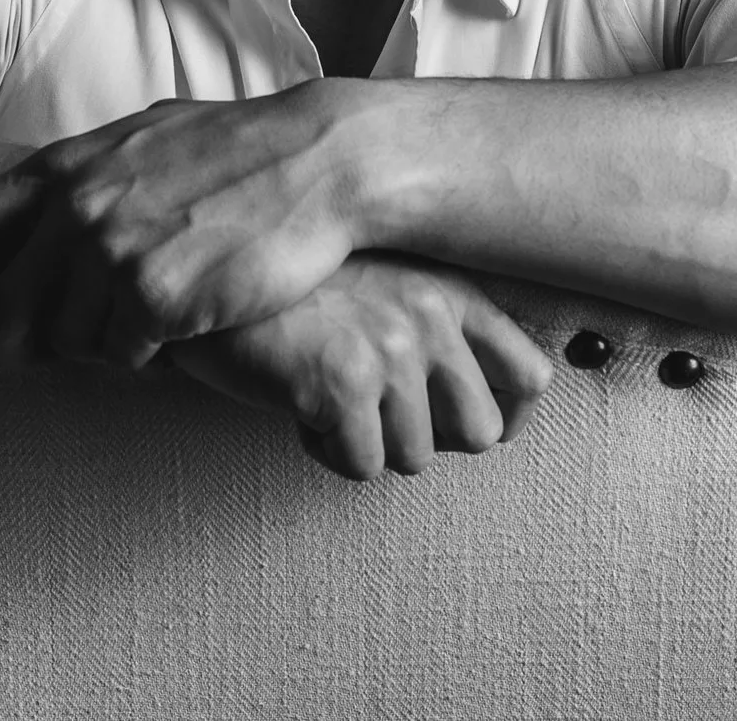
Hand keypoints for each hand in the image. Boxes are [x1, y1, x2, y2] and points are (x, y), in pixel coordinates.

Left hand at [0, 83, 384, 367]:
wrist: (322, 162)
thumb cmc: (243, 150)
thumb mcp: (146, 136)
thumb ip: (87, 170)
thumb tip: (49, 198)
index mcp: (65, 166)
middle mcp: (75, 207)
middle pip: (7, 311)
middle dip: (28, 341)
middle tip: (64, 348)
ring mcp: (111, 253)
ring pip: (68, 341)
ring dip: (103, 344)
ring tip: (154, 315)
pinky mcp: (154, 299)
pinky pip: (122, 357)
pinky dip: (146, 353)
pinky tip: (185, 322)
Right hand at [165, 255, 554, 480]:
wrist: (207, 272)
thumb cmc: (290, 290)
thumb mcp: (380, 287)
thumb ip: (436, 330)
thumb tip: (482, 417)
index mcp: (449, 289)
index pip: (529, 375)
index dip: (505, 417)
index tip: (458, 424)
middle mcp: (430, 314)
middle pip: (479, 433)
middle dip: (426, 438)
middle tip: (376, 412)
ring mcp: (389, 347)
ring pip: (412, 457)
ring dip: (363, 440)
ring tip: (324, 390)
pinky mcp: (343, 382)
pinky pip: (359, 464)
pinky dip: (323, 448)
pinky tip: (297, 400)